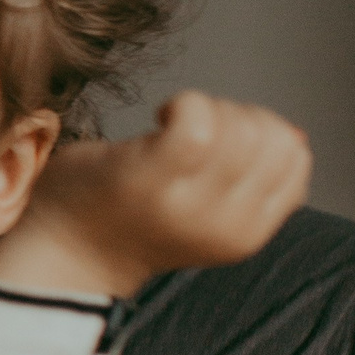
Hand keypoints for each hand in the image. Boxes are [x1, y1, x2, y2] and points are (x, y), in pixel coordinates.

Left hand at [0, 91, 311, 297]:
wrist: (60, 252)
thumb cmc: (127, 215)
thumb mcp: (204, 207)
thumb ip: (249, 181)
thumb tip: (294, 136)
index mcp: (247, 233)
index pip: (294, 157)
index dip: (260, 130)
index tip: (216, 141)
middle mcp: (228, 225)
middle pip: (271, 135)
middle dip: (235, 114)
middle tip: (188, 129)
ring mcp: (190, 204)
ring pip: (240, 124)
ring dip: (207, 106)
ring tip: (170, 126)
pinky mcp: (151, 177)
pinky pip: (198, 119)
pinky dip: (184, 102)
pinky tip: (158, 115)